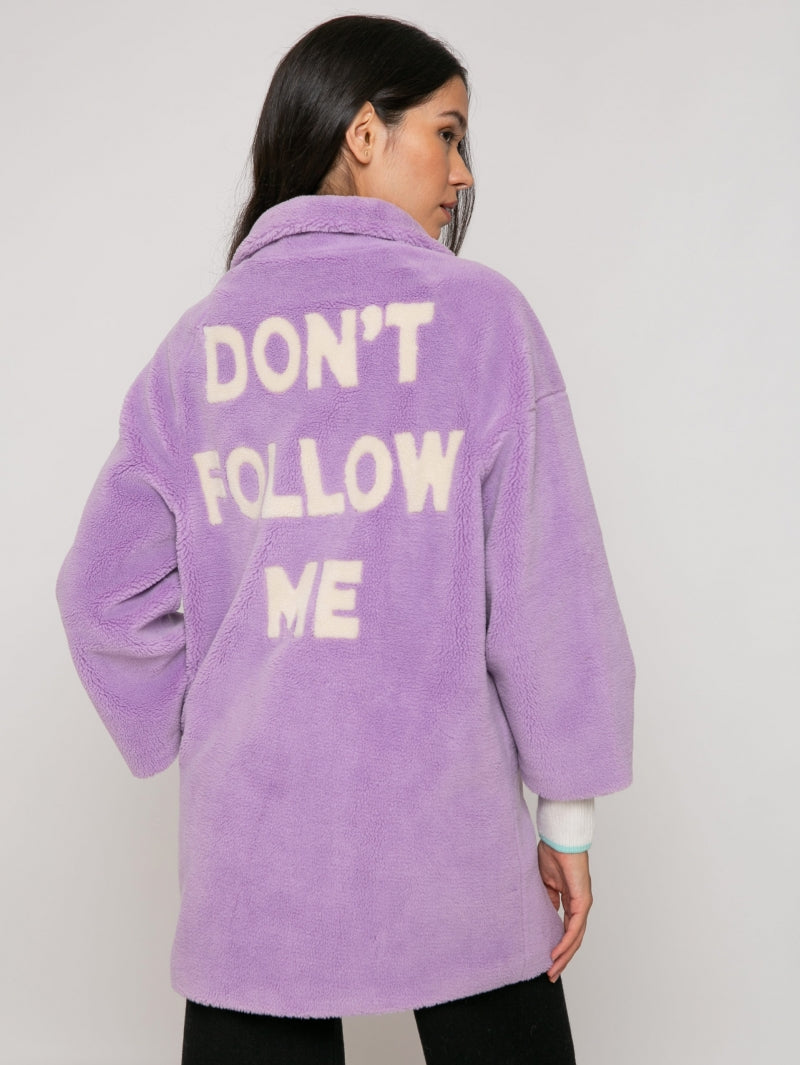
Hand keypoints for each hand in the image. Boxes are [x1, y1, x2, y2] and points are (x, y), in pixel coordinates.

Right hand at [537, 840, 592, 981]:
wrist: (559, 838)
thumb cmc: (552, 853)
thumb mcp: (545, 882)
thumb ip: (547, 899)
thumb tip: (544, 913)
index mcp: (571, 901)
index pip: (566, 930)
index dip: (558, 947)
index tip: (547, 961)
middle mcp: (580, 905)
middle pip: (573, 939)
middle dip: (562, 959)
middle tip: (551, 975)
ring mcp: (583, 904)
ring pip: (576, 937)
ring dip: (564, 956)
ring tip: (552, 970)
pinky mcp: (583, 900)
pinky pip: (574, 927)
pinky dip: (566, 942)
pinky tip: (557, 953)